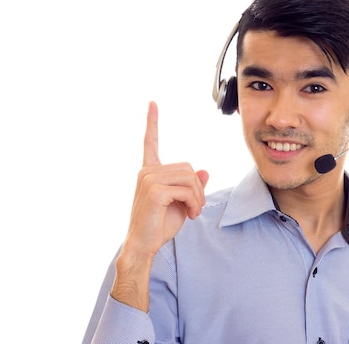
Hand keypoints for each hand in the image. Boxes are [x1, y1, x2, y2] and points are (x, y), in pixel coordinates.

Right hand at [127, 101, 208, 255]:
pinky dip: (194, 203)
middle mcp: (147, 171)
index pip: (150, 142)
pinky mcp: (154, 191)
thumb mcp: (181, 202)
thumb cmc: (160, 225)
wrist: (144, 245)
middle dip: (198, 188)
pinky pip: (187, 189)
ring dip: (198, 197)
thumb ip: (191, 185)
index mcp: (150, 171)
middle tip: (197, 207)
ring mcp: (148, 179)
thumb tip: (204, 171)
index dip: (153, 122)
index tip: (152, 103)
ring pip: (190, 178)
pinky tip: (190, 215)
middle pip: (188, 168)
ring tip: (193, 211)